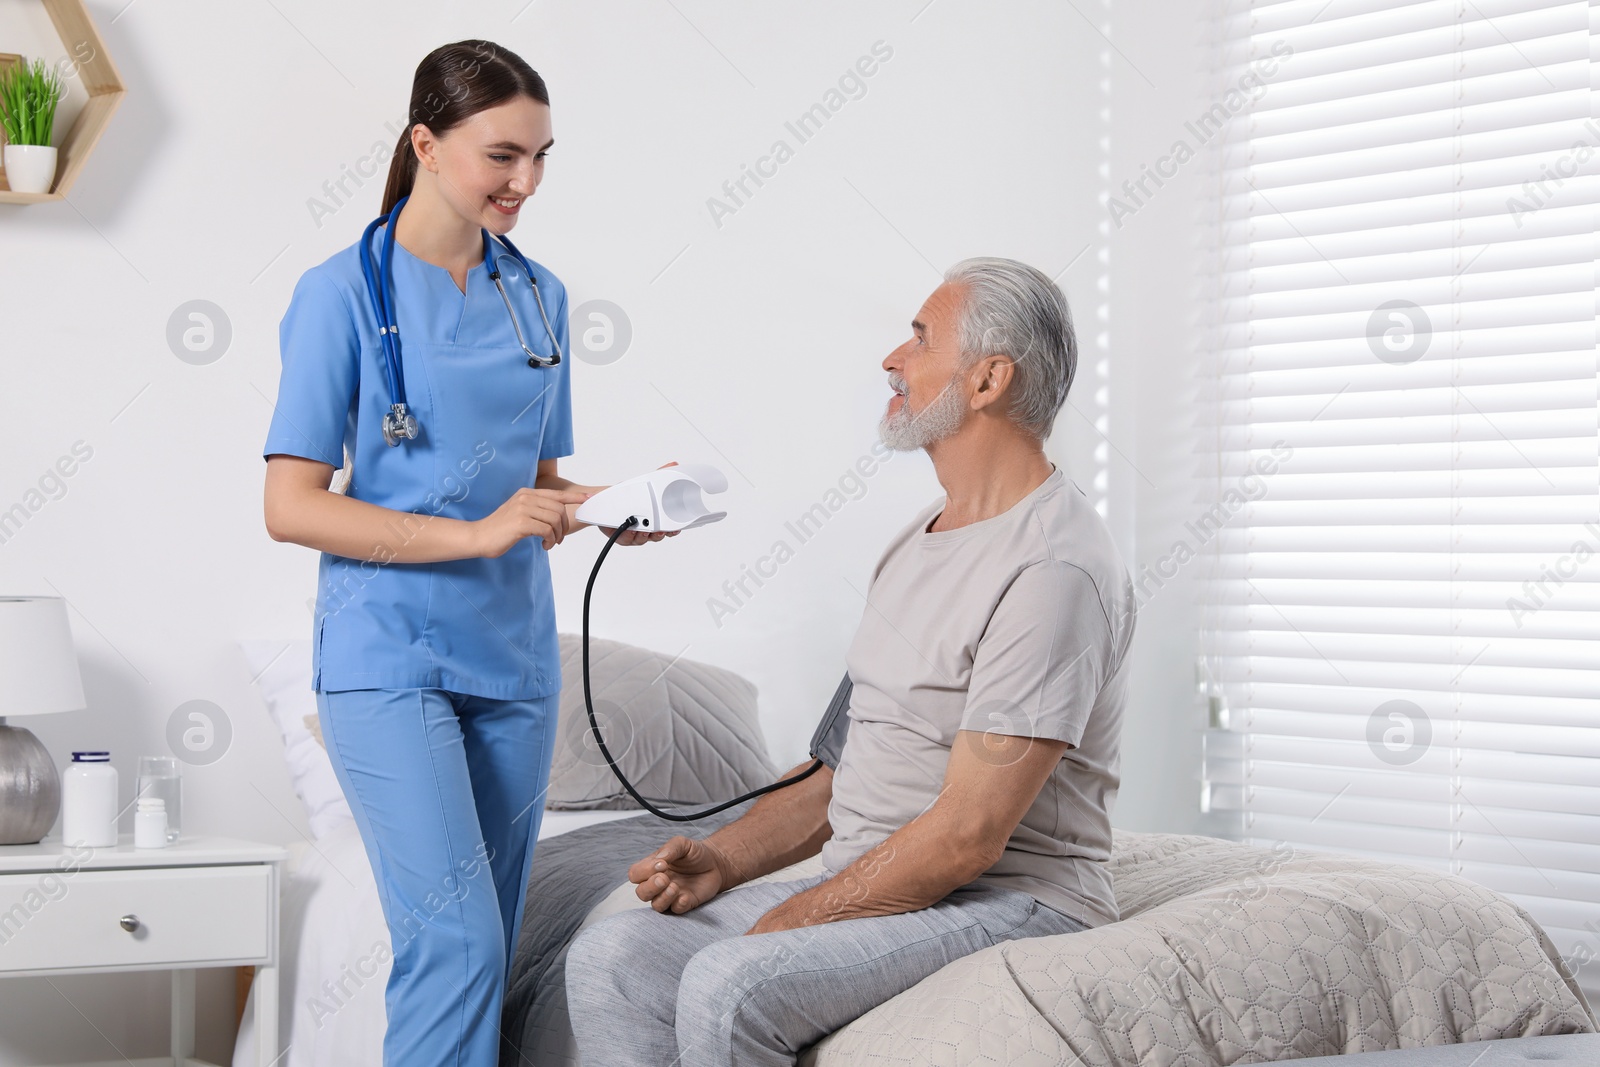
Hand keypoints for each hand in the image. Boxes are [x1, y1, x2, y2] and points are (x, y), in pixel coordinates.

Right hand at [474, 486, 591, 555]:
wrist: (479, 537)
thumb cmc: (500, 529)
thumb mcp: (519, 513)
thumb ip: (535, 509)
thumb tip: (556, 516)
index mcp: (527, 493)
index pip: (556, 494)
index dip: (575, 496)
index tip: (588, 498)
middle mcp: (526, 497)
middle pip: (559, 509)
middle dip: (564, 527)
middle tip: (558, 539)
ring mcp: (523, 508)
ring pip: (555, 520)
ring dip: (557, 536)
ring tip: (550, 544)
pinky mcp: (521, 522)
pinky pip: (547, 530)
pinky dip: (550, 540)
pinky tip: (544, 546)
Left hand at [597, 461, 683, 545]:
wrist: (604, 500)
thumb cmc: (625, 493)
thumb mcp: (644, 482)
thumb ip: (660, 474)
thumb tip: (673, 465)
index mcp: (653, 516)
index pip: (667, 527)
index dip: (672, 530)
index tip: (675, 529)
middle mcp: (645, 526)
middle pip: (657, 536)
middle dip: (659, 534)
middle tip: (660, 530)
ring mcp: (634, 533)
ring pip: (643, 539)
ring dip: (644, 536)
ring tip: (644, 530)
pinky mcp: (622, 536)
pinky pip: (627, 540)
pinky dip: (629, 536)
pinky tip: (630, 529)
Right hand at [629, 835, 731, 913]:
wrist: (716, 863)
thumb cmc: (694, 853)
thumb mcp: (682, 843)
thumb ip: (670, 848)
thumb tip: (659, 859)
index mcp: (652, 868)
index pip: (635, 874)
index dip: (643, 871)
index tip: (661, 864)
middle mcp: (658, 885)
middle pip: (641, 893)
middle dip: (650, 887)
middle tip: (664, 878)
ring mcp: (670, 896)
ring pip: (656, 905)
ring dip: (663, 898)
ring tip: (675, 887)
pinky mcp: (684, 904)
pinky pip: (675, 910)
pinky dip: (678, 905)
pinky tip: (685, 896)